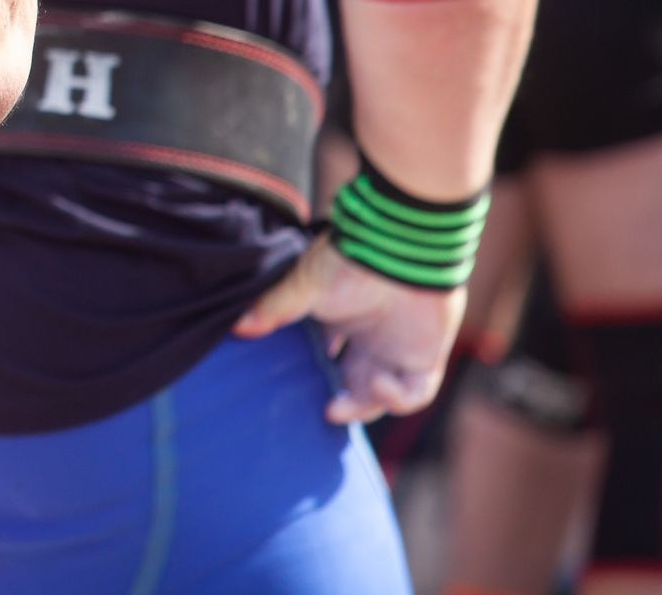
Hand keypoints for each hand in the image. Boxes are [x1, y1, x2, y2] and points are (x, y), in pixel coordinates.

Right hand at [233, 233, 464, 422]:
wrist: (398, 253)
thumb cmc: (350, 265)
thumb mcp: (303, 288)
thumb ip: (274, 308)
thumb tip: (237, 326)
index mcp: (340, 321)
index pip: (325, 357)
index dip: (313, 375)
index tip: (293, 387)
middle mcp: (368, 338)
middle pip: (353, 382)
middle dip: (341, 401)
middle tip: (324, 410)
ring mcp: (397, 350)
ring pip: (381, 395)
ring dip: (362, 407)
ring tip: (337, 409)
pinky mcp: (425, 358)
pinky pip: (415, 394)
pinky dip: (396, 400)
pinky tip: (379, 387)